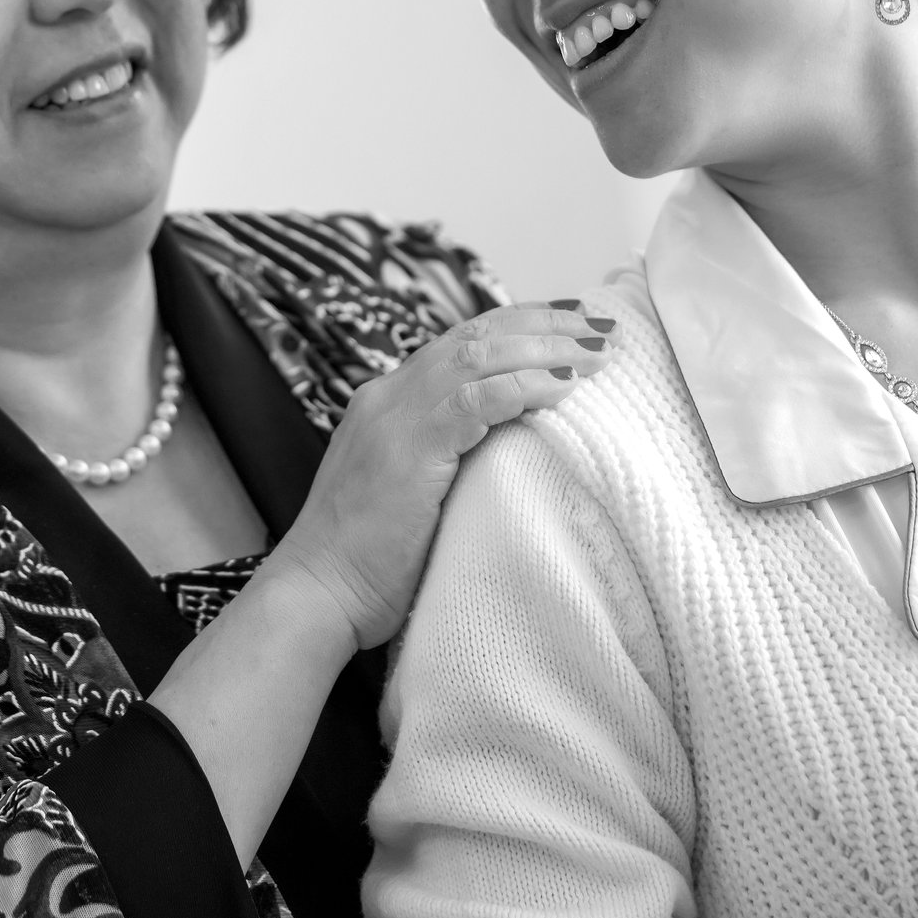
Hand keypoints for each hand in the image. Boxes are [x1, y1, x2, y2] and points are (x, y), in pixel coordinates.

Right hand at [267, 301, 611, 649]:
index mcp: (388, 400)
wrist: (318, 595)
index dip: (520, 325)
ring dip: (545, 347)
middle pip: (476, 333)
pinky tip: (564, 386)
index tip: (572, 324)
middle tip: (599, 324)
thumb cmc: (368, 561)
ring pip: (480, 354)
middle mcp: (389, 395)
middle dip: (543, 322)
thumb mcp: (411, 490)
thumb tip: (508, 443)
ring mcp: (395, 417)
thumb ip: (447, 454)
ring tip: (595, 349)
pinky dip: (525, 385)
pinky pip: (477, 399)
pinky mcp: (409, 448)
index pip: (462, 340)